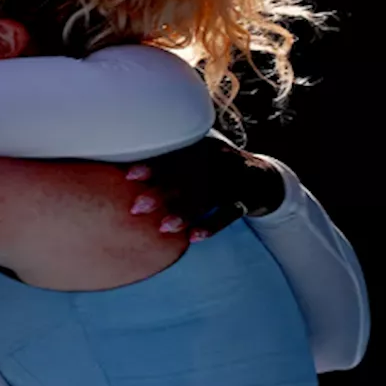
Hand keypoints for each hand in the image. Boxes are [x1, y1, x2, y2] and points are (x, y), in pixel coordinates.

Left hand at [122, 135, 285, 241]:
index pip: (174, 154)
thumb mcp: (198, 158)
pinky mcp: (246, 199)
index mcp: (200, 148)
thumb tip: (121, 166)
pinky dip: (212, 225)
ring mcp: (232, 179)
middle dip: (160, 192)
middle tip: (135, 208)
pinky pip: (229, 213)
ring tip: (162, 227)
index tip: (128, 175)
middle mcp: (216, 160)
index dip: (152, 164)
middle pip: (186, 177)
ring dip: (183, 212)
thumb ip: (168, 160)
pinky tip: (194, 237)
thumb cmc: (215, 170)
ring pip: (206, 196)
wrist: (264, 179)